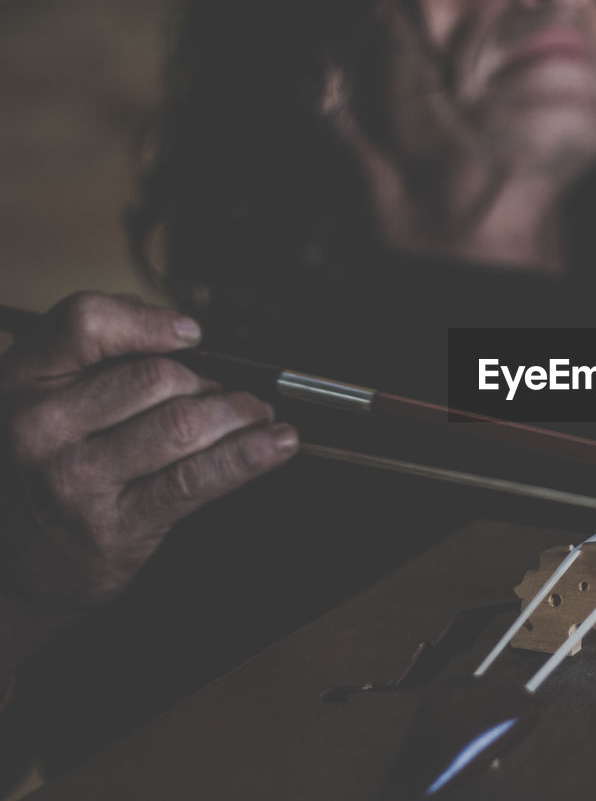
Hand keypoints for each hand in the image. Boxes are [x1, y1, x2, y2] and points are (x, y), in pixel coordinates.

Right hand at [0, 293, 297, 621]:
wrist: (16, 564)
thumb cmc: (47, 468)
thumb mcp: (45, 400)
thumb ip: (98, 354)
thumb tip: (174, 326)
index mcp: (21, 379)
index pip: (87, 322)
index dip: (151, 322)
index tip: (193, 335)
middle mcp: (40, 425)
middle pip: (155, 376)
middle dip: (208, 383)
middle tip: (226, 398)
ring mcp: (76, 477)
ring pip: (183, 422)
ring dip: (237, 414)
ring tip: (256, 417)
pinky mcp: (117, 524)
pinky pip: (198, 477)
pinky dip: (249, 455)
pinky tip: (278, 445)